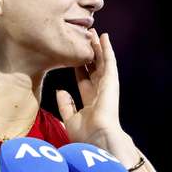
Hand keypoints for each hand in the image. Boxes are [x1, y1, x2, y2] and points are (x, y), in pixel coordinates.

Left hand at [56, 30, 131, 154]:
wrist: (98, 139)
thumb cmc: (86, 135)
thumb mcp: (70, 119)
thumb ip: (66, 105)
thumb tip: (60, 91)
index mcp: (91, 102)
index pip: (83, 80)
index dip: (79, 67)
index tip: (74, 55)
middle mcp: (100, 92)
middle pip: (94, 68)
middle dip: (89, 53)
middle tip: (84, 38)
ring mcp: (107, 86)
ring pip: (102, 62)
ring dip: (98, 47)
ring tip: (93, 33)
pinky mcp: (112, 81)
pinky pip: (109, 61)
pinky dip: (106, 49)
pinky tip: (104, 37)